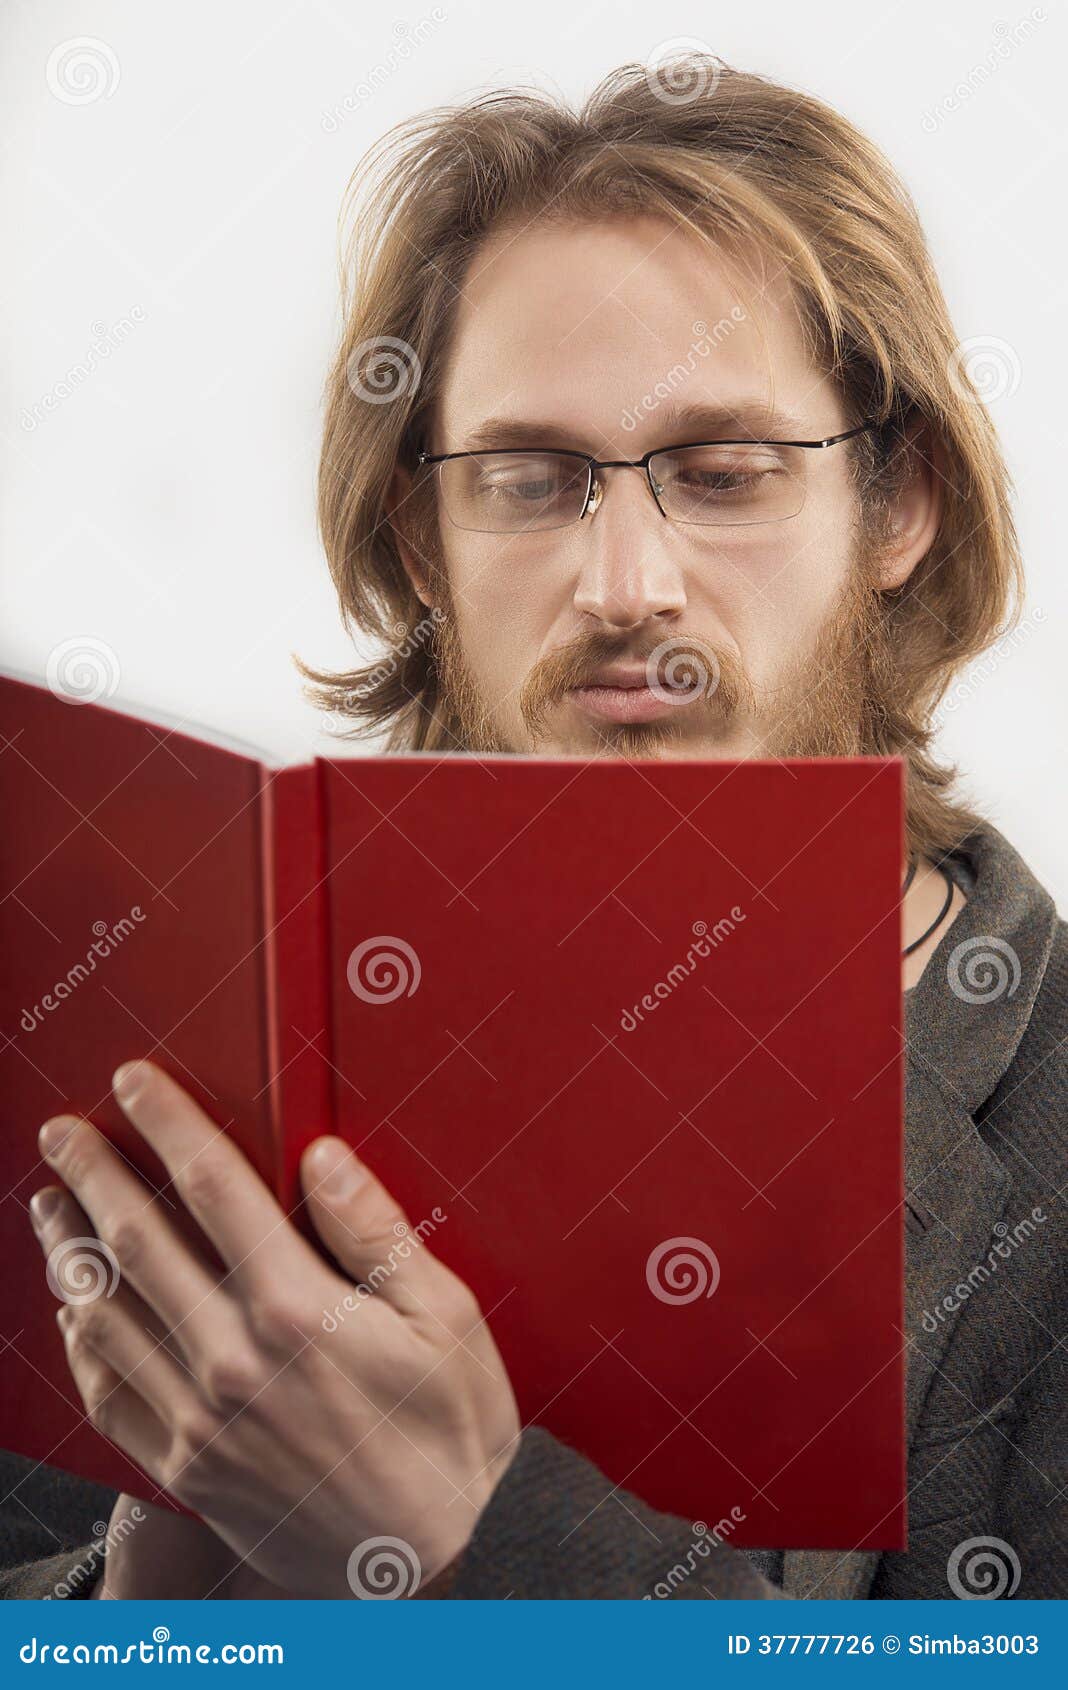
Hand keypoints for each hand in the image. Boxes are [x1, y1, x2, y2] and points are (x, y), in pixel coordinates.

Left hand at [31, 1061, 520, 1598]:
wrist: (421, 1566)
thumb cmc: (453, 1436)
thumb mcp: (448, 1321)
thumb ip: (376, 1234)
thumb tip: (321, 1158)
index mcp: (299, 1309)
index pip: (213, 1188)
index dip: (166, 1123)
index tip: (132, 1082)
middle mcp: (233, 1359)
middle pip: (139, 1242)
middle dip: (93, 1174)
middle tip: (60, 1131)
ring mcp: (200, 1419)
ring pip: (106, 1315)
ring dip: (68, 1250)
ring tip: (49, 1204)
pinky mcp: (186, 1467)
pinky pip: (108, 1394)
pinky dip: (79, 1342)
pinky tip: (73, 1311)